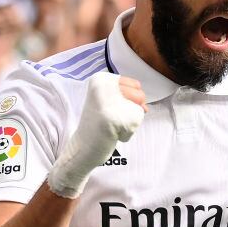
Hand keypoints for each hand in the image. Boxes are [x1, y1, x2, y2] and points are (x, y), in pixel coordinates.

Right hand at [46, 72, 146, 197]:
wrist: (82, 148)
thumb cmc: (100, 124)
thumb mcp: (110, 100)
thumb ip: (129, 95)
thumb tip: (145, 107)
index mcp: (101, 79)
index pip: (136, 85)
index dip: (130, 101)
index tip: (111, 108)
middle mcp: (103, 86)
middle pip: (140, 96)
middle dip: (132, 112)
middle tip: (111, 118)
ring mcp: (108, 101)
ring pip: (139, 110)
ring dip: (130, 123)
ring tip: (111, 126)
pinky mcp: (113, 118)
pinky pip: (136, 124)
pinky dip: (127, 133)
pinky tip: (110, 134)